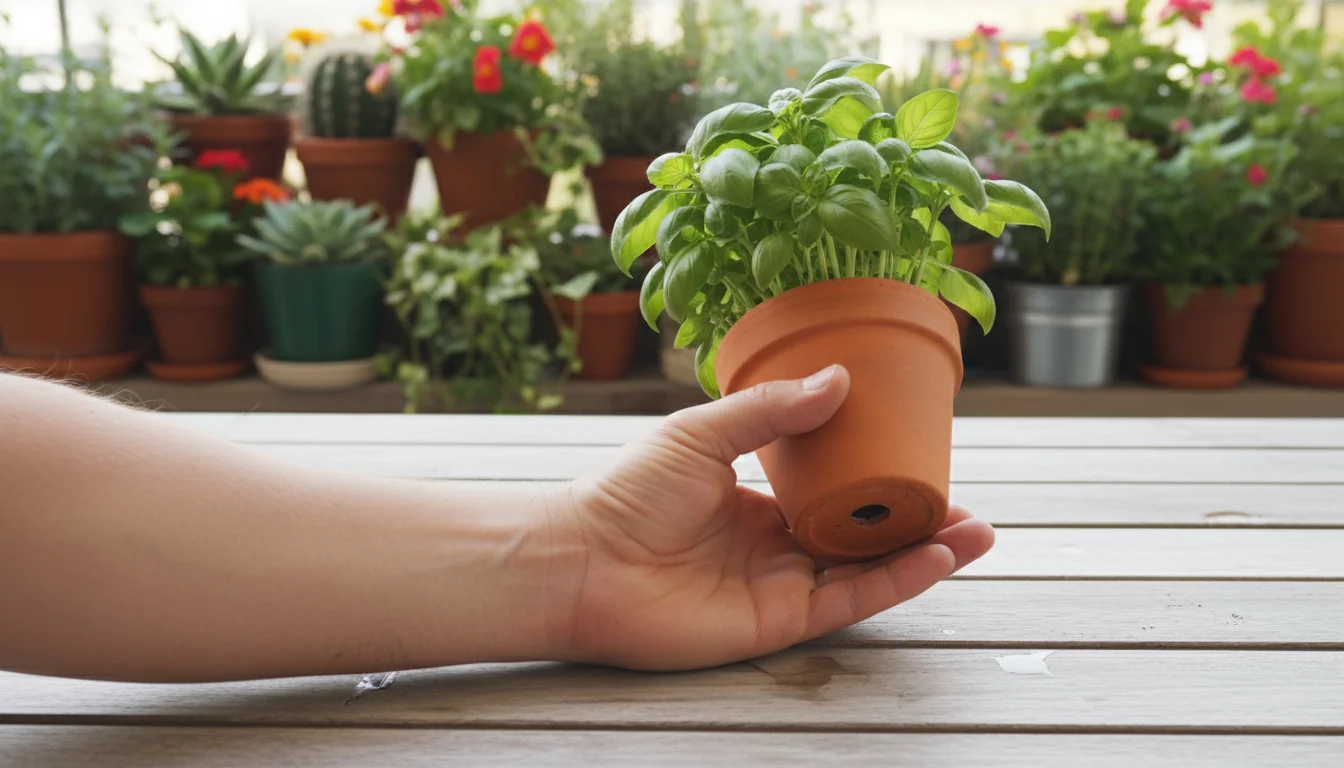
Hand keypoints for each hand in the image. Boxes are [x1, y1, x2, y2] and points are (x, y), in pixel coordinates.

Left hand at [551, 365, 994, 670]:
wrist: (581, 558)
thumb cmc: (626, 494)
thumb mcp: (701, 432)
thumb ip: (770, 412)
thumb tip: (839, 379)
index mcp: (755, 499)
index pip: (831, 490)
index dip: (876, 477)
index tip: (920, 453)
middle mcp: (773, 544)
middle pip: (860, 534)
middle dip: (913, 520)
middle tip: (963, 500)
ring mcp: (778, 584)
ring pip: (865, 569)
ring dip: (923, 552)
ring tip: (976, 529)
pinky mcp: (777, 622)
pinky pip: (848, 601)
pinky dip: (896, 581)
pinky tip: (937, 557)